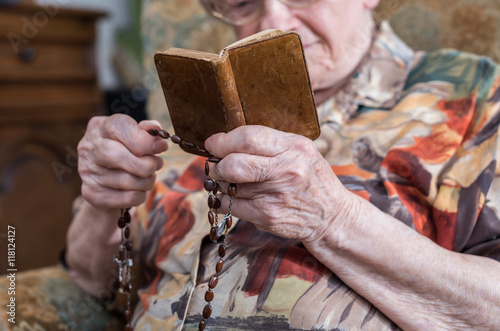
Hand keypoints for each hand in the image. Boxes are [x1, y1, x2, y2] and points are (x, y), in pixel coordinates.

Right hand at [77, 114, 167, 210]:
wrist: (104, 183)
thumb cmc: (125, 153)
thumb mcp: (135, 137)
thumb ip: (147, 131)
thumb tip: (156, 131)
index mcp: (100, 127)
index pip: (118, 127)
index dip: (144, 139)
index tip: (162, 147)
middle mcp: (88, 147)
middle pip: (117, 155)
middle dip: (146, 163)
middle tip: (157, 164)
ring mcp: (87, 171)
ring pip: (126, 180)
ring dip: (147, 181)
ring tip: (149, 177)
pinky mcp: (92, 193)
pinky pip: (127, 198)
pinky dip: (140, 195)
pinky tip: (139, 190)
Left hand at [204, 125, 349, 242]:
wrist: (331, 215)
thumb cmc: (311, 179)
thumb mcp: (300, 151)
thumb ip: (269, 143)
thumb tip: (226, 141)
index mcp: (294, 147)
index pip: (248, 138)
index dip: (223, 140)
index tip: (213, 143)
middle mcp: (286, 170)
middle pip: (234, 164)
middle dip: (217, 165)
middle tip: (216, 165)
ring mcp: (276, 195)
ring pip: (229, 186)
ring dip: (221, 184)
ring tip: (229, 182)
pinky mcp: (268, 215)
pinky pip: (231, 205)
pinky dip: (225, 200)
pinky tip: (234, 197)